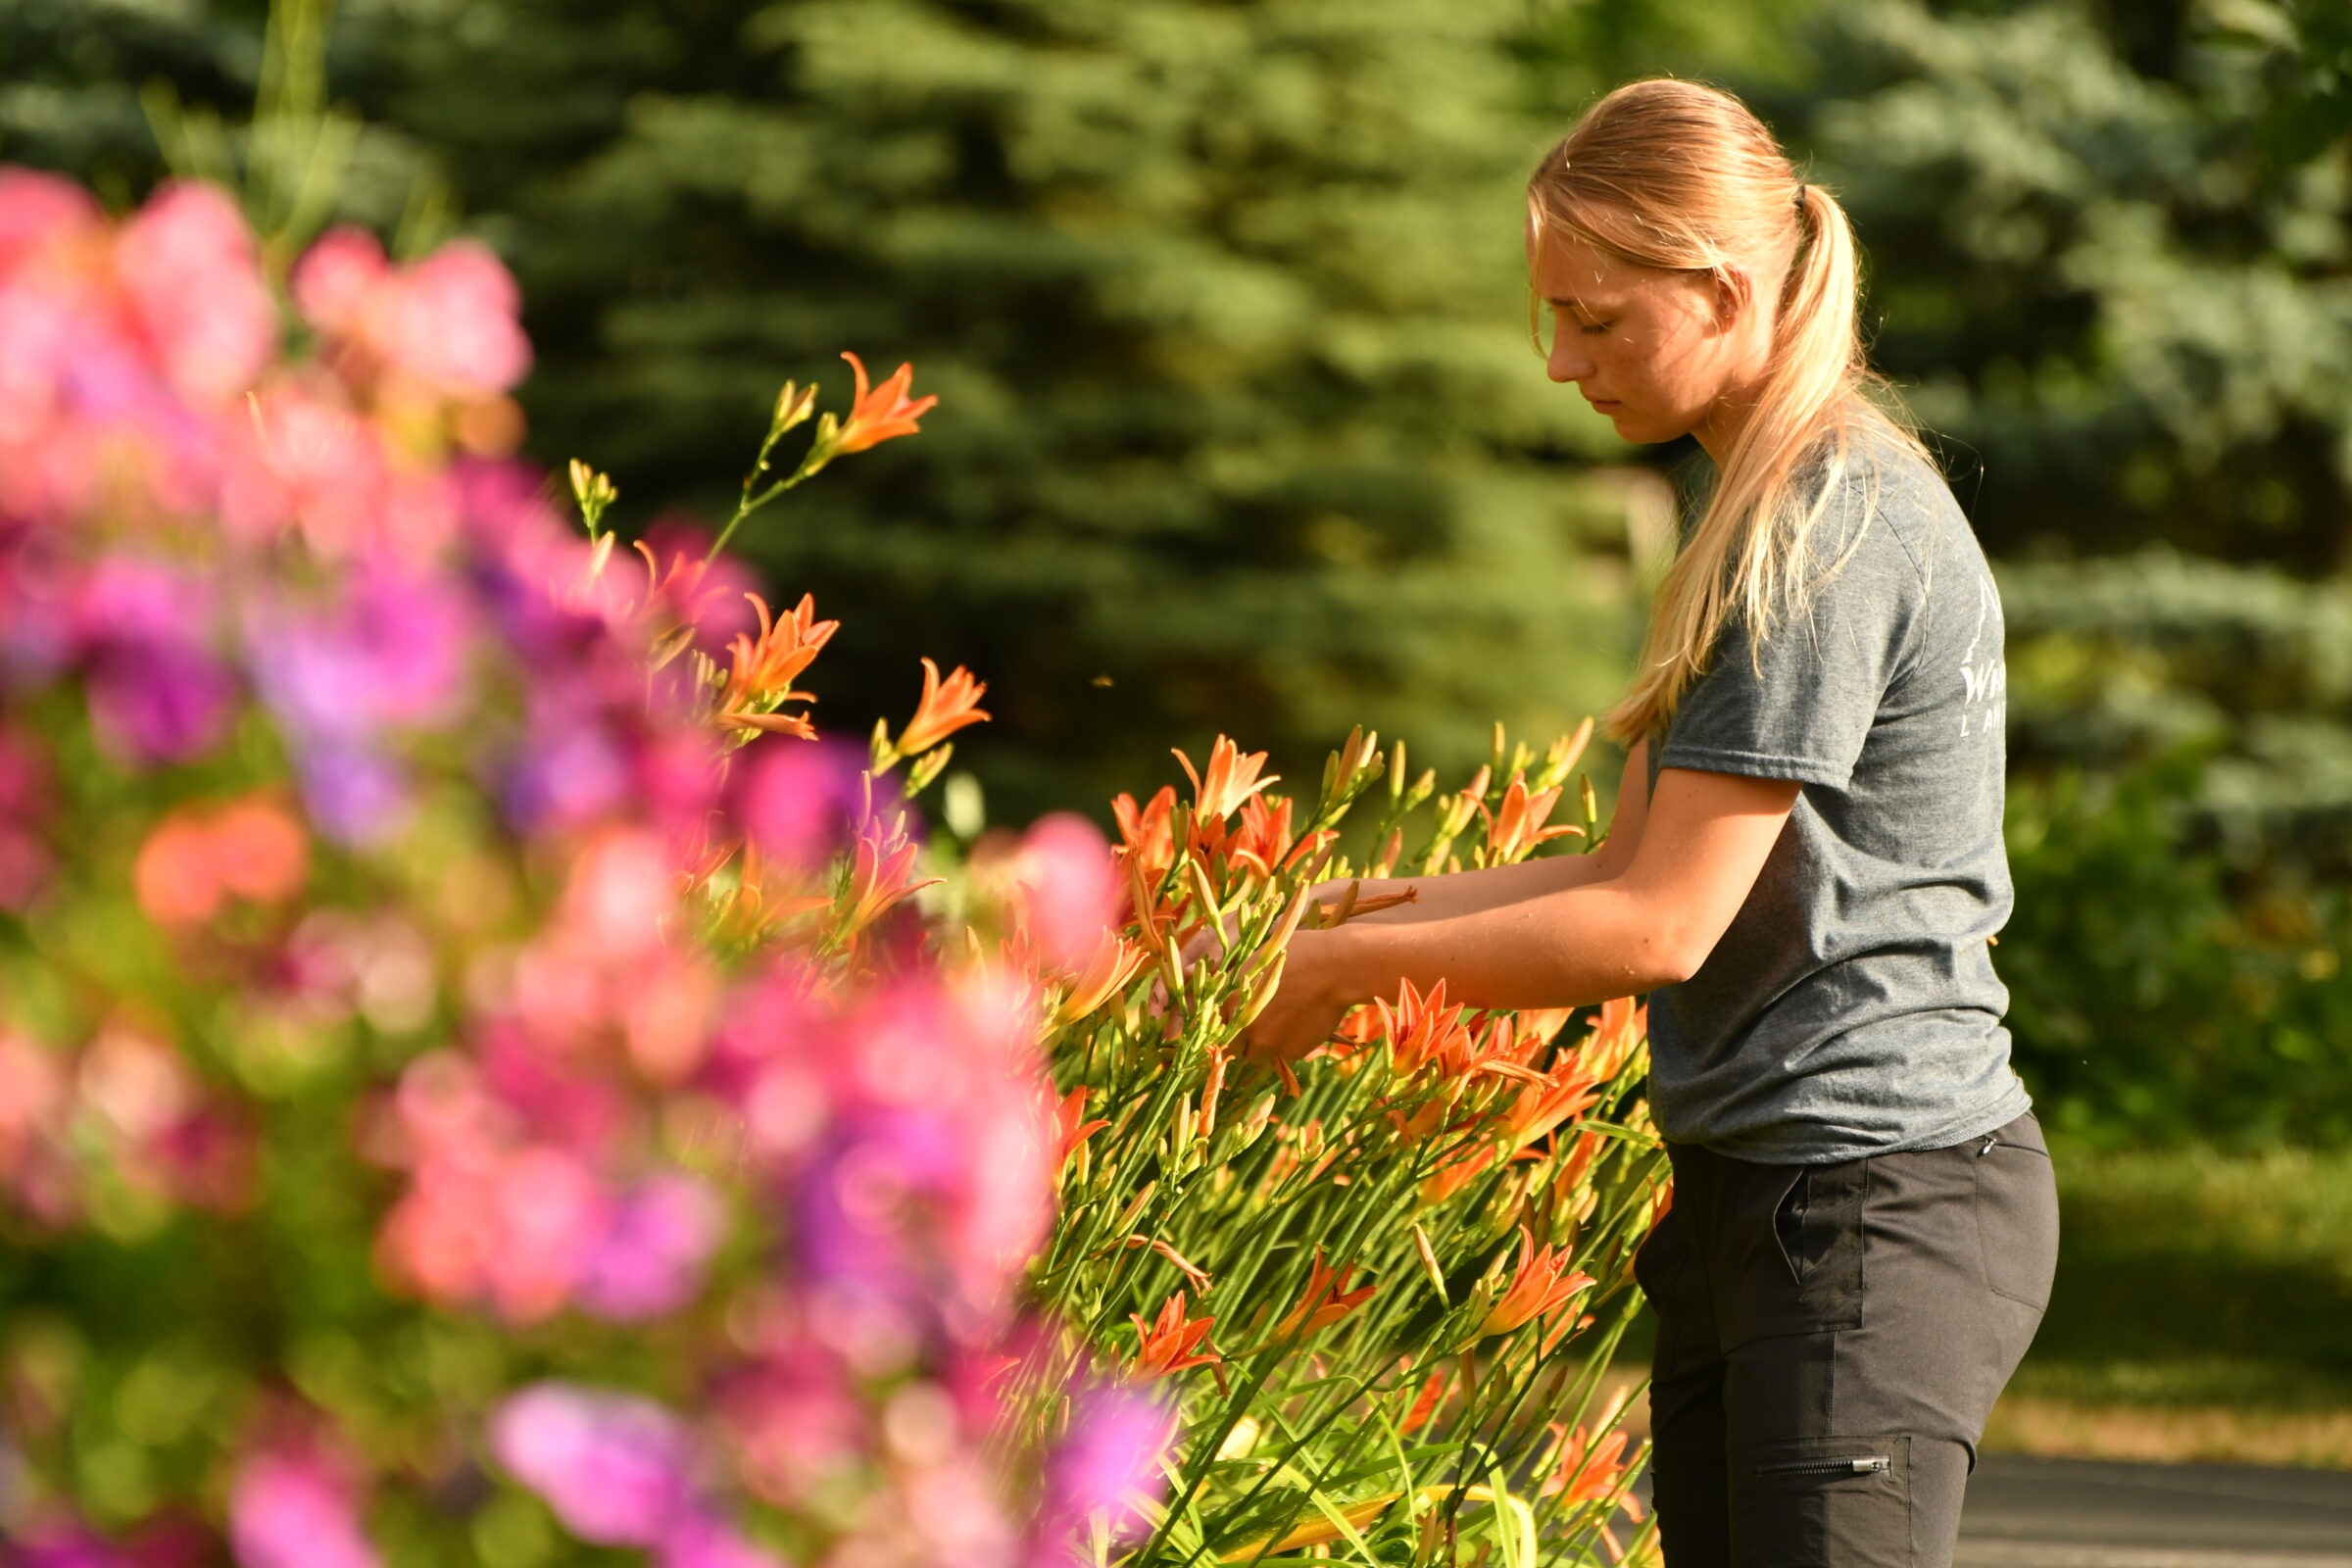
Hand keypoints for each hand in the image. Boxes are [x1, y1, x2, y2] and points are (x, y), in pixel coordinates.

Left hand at [1232, 925, 1358, 1062]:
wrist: (1338, 969)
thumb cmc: (1301, 953)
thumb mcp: (1262, 961)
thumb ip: (1244, 983)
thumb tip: (1236, 992)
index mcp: (1234, 1002)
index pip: (1221, 1026)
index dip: (1233, 1025)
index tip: (1244, 1022)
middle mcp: (1246, 1027)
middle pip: (1235, 1048)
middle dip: (1246, 1043)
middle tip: (1262, 1031)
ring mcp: (1269, 1042)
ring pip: (1258, 1058)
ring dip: (1266, 1049)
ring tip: (1283, 1030)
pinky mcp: (1292, 1052)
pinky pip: (1285, 1056)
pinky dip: (1291, 1047)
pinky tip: (1303, 1027)